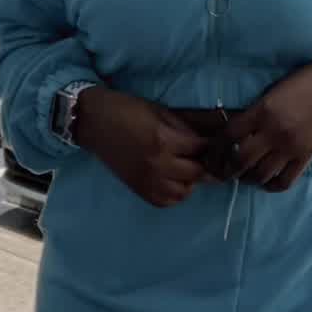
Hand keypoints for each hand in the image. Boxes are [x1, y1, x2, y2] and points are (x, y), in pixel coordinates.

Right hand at [74, 88, 209, 208]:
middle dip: (203, 163)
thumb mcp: (160, 111)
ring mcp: (147, 181)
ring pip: (184, 192)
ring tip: (186, 167)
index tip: (217, 142)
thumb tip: (209, 136)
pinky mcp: (139, 190)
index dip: (211, 145)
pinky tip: (173, 179)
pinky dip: (174, 193)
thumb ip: (184, 126)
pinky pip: (166, 202)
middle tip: (204, 155)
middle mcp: (158, 165)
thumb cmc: (127, 110)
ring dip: (190, 180)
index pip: (201, 149)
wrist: (94, 122)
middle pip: (196, 173)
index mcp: (164, 141)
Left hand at [205, 58, 311, 193]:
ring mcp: (291, 147)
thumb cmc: (306, 82)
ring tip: (244, 175)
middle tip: (224, 170)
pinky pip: (283, 182)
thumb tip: (234, 131)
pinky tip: (266, 180)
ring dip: (247, 178)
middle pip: (240, 160)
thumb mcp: (275, 90)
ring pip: (260, 174)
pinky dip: (270, 185)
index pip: (228, 134)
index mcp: (263, 110)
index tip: (211, 154)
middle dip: (227, 169)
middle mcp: (274, 131)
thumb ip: (256, 111)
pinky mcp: (306, 158)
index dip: (215, 148)